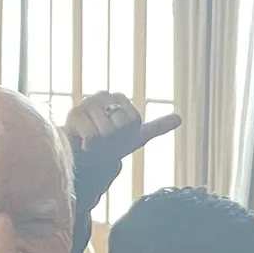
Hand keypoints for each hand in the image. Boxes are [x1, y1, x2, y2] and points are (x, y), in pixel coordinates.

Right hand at [65, 92, 181, 167]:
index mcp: (119, 98)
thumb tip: (179, 118)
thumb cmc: (107, 145)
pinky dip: (90, 145)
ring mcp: (86, 103)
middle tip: (104, 140)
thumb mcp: (135, 137)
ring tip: (92, 141)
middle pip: (122, 124)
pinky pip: (92, 135)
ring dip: (102, 143)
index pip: (135, 120)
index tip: (118, 136)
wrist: (80, 157)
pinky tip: (83, 142)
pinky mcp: (74, 115)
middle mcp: (103, 95)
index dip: (128, 134)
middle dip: (115, 139)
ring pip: (107, 130)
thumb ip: (156, 127)